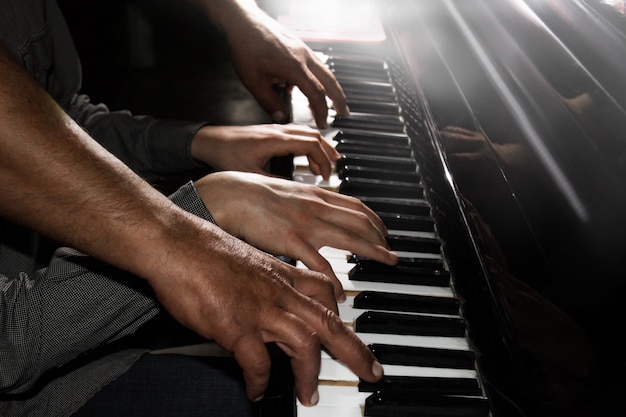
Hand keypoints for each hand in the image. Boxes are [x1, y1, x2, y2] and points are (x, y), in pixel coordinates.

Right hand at [147, 219, 383, 404]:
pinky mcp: (235, 326)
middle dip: (355, 350)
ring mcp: (259, 309)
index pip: (326, 292)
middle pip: (329, 322)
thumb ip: (263, 284)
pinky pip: (258, 362)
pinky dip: (261, 381)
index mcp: (282, 275)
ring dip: (311, 374)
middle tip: (371, 371)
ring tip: (310, 396)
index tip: (349, 330)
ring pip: (305, 343)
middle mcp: (278, 292)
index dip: (341, 314)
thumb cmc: (204, 252)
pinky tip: (257, 390)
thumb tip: (268, 306)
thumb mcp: (247, 263)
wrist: (175, 243)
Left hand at [191, 124, 339, 179]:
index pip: (311, 144)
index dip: (323, 160)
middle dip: (327, 152)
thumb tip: (294, 193)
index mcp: (275, 139)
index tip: (325, 176)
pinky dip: (309, 143)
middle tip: (333, 169)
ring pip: (307, 132)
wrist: (208, 141)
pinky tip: (308, 155)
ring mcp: (275, 128)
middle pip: (314, 135)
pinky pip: (297, 132)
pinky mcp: (271, 131)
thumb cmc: (225, 154)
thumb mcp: (250, 174)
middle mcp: (278, 130)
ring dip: (320, 146)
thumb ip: (273, 182)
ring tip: (326, 162)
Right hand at [194, 171, 398, 300]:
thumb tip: (314, 214)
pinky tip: (340, 294)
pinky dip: (334, 280)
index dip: (375, 220)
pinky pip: (320, 264)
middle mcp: (315, 207)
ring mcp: (305, 223)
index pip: (356, 206)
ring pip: (351, 238)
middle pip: (361, 221)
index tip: (384, 232)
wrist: (224, 194)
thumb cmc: (249, 194)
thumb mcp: (284, 192)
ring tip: (386, 262)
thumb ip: (303, 203)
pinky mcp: (290, 241)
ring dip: (374, 251)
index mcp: (313, 195)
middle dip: (381, 238)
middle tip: (391, 253)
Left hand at [212, 1, 348, 127]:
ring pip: (324, 71)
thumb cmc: (247, 47)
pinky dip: (316, 78)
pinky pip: (314, 64)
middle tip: (344, 112)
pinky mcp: (299, 46)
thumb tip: (282, 118)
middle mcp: (304, 57)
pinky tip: (301, 86)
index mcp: (295, 67)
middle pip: (330, 81)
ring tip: (332, 101)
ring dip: (331, 87)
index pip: (316, 94)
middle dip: (339, 98)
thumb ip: (270, 103)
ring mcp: (303, 50)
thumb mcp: (254, 82)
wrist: (244, 22)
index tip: (322, 123)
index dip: (321, 111)